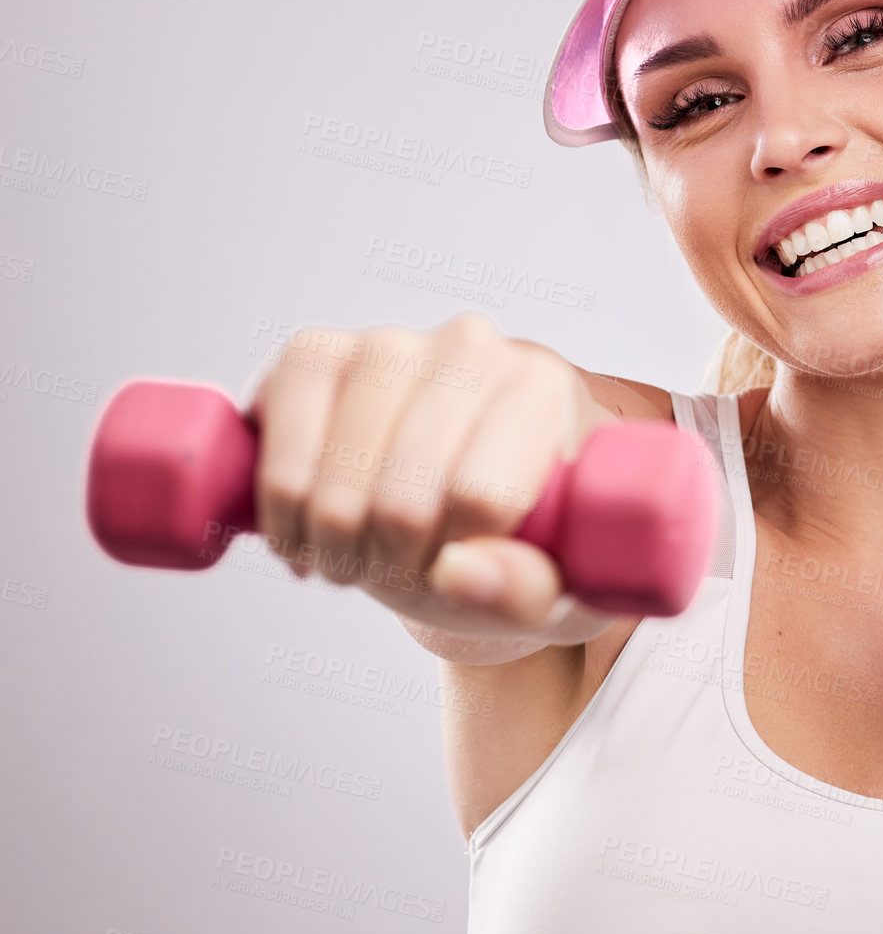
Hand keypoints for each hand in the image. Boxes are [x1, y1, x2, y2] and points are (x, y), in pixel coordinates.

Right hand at [249, 311, 619, 644]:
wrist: (468, 494)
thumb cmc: (524, 535)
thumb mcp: (556, 589)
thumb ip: (526, 591)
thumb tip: (458, 572)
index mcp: (541, 389)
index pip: (480, 499)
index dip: (457, 560)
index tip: (463, 565)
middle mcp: (469, 346)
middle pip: (401, 503)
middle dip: (392, 564)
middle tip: (405, 568)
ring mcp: (386, 343)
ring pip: (334, 488)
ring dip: (336, 549)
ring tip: (362, 553)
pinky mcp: (314, 353)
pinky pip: (276, 459)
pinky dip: (284, 518)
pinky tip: (311, 531)